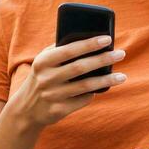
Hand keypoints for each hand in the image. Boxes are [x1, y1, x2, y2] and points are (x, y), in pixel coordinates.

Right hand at [8, 35, 125, 130]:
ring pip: (86, 86)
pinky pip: (83, 100)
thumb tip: (91, 38)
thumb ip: (61, 50)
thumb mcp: (44, 62)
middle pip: (80, 67)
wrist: (26, 109)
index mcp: (42, 62)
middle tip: (121, 53)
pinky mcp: (59, 110)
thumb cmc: (43, 77)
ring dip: (107, 80)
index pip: (69, 50)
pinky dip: (94, 93)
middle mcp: (46, 78)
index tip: (107, 39)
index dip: (89, 44)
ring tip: (122, 76)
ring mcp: (52, 95)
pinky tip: (102, 88)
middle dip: (103, 59)